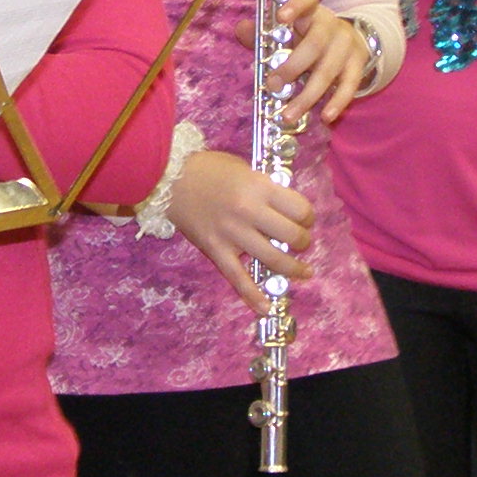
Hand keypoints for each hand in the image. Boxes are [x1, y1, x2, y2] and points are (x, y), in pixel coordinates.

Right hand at [166, 147, 313, 307]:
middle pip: (292, 236)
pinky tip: (266, 307)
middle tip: (300, 242)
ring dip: (293, 268)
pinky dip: (253, 296)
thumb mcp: (244, 169)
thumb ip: (265, 189)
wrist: (168, 178)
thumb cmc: (208, 168)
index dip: (307, 217)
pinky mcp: (216, 250)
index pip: (300, 209)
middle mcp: (250, 212)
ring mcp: (233, 234)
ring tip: (302, 271)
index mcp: (260, 188)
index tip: (304, 220)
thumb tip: (284, 211)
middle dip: (303, 242)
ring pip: (273, 259)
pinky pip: (238, 278)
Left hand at [238, 0, 370, 126]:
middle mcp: (331, 25)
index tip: (281, 16)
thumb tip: (241, 29)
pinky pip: (349, 86)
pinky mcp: (357, 65)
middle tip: (273, 85)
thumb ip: (262, 32)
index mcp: (310, 11)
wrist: (349, 40)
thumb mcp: (287, 31)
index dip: (295, 5)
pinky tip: (325, 116)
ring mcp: (346, 46)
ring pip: (328, 71)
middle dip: (292, 66)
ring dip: (308, 96)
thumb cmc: (306, 36)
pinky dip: (337, 102)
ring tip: (288, 115)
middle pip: (315, 43)